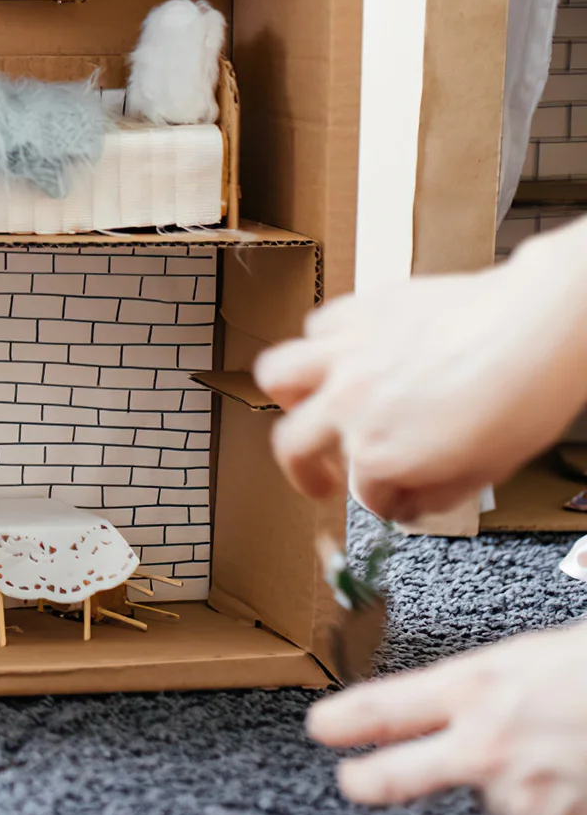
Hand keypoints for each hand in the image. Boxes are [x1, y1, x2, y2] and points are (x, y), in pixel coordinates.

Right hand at [253, 217, 586, 520]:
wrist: (537, 327)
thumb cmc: (524, 394)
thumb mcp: (487, 471)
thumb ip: (436, 494)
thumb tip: (412, 503)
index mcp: (381, 454)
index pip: (365, 494)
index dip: (384, 501)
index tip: (398, 498)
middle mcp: (351, 406)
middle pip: (292, 446)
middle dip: (305, 470)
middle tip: (319, 477)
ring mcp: (346, 355)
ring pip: (278, 377)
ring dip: (289, 398)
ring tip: (306, 405)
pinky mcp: (357, 312)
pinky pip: (317, 327)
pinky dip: (323, 344)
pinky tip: (345, 353)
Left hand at [308, 619, 586, 814]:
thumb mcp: (528, 659)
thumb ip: (482, 692)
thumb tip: (452, 713)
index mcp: (475, 688)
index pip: (385, 707)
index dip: (345, 721)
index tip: (319, 729)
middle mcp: (488, 746)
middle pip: (399, 776)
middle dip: (369, 781)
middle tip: (353, 781)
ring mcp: (527, 798)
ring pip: (498, 800)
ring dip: (522, 783)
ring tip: (565, 748)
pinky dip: (566, 807)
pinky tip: (585, 775)